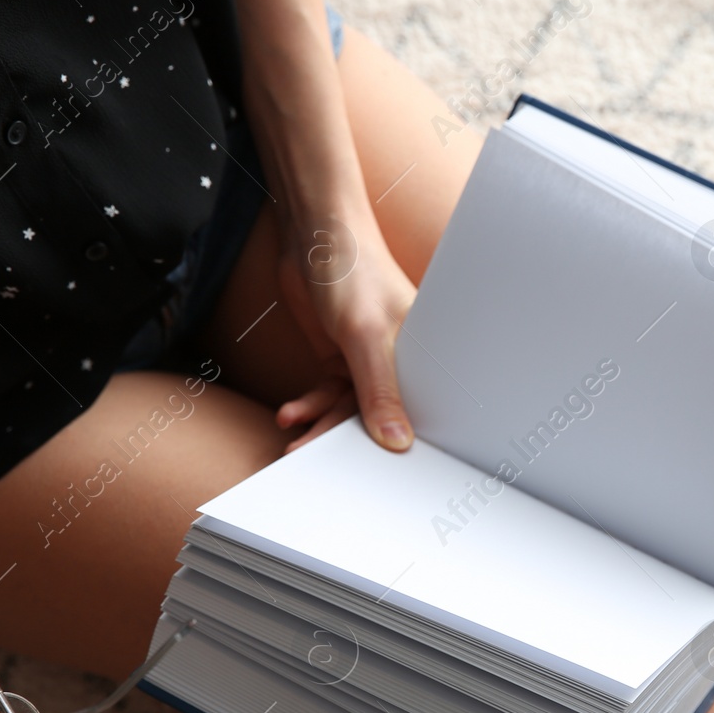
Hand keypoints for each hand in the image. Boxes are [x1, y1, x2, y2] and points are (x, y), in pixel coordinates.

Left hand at [273, 204, 416, 454]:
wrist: (313, 236)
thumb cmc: (354, 270)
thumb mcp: (365, 336)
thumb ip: (378, 390)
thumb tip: (397, 441)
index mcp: (424, 357)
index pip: (421, 412)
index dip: (404, 443)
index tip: (381, 476)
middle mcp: (400, 362)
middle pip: (381, 416)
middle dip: (349, 441)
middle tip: (323, 467)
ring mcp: (368, 361)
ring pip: (348, 410)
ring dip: (319, 426)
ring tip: (295, 443)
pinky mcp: (340, 358)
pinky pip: (326, 394)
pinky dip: (307, 406)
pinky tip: (288, 414)